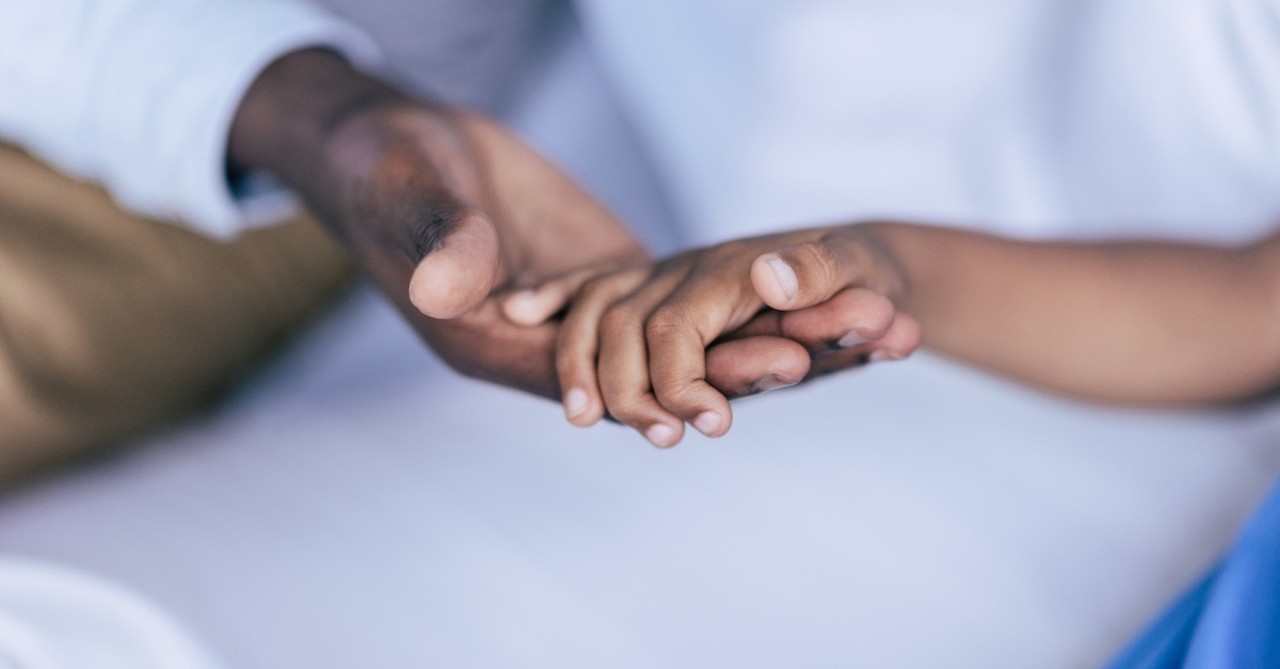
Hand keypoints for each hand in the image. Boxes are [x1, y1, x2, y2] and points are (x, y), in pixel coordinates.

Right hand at [230, 49, 844, 400]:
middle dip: (718, 373)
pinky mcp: (603, 276)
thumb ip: (438, 240)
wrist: (396, 144)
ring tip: (814, 336)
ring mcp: (576, 311)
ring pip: (667, 342)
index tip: (719, 406)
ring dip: (734, 340)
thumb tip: (450, 287)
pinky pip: (669, 300)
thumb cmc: (382, 169)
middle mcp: (540, 343)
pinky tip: (787, 293)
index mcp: (489, 342)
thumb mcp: (404, 195)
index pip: (585, 385)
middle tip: (801, 365)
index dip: (647, 394)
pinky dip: (724, 300)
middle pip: (645, 374)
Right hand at [540, 224, 921, 446]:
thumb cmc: (859, 266)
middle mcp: (684, 266)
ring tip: (582, 418)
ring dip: (579, 362)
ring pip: (598, 307)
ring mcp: (664, 268)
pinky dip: (558, 295)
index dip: (680, 384)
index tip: (710, 428)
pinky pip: (596, 280)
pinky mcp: (656, 275)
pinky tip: (520, 311)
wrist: (851, 250)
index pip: (676, 331)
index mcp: (728, 268)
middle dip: (625, 389)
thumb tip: (768, 277)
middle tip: (659, 439)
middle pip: (621, 324)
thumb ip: (826, 275)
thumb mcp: (858, 264)